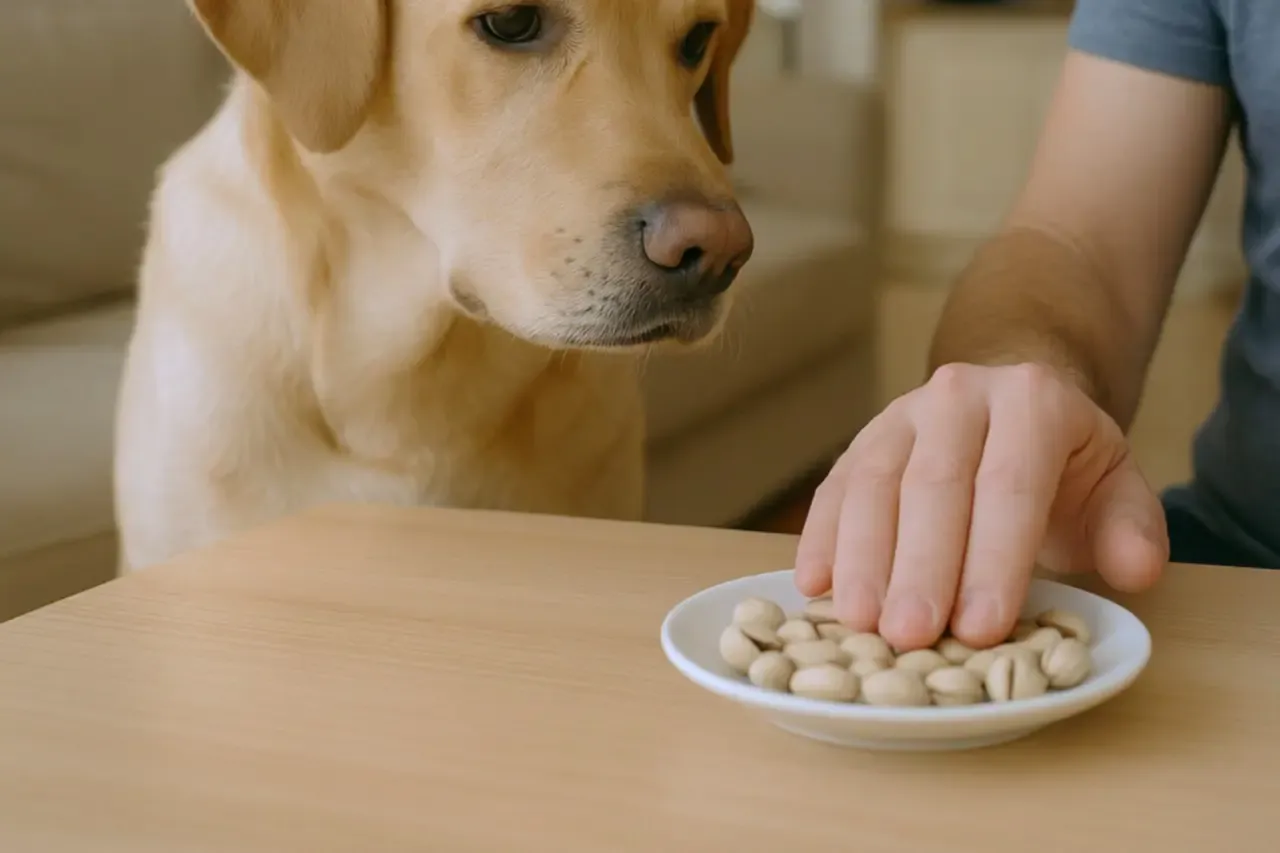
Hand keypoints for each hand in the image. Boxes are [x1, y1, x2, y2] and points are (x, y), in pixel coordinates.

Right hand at [794, 362, 1167, 651]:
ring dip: (862, 557)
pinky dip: (820, 539)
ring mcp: (899, 416)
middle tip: (910, 635)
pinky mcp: (858, 443)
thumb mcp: (1115, 487)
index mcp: (1031, 401)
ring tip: (859, 622)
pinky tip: (812, 587)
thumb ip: (1130, 529)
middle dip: (921, 566)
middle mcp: (959, 396)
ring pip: (872, 483)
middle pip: (934, 484)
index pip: (1010, 484)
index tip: (981, 627)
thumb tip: (1134, 571)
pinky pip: (833, 489)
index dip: (994, 559)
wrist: (1007, 410)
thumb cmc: (1063, 468)